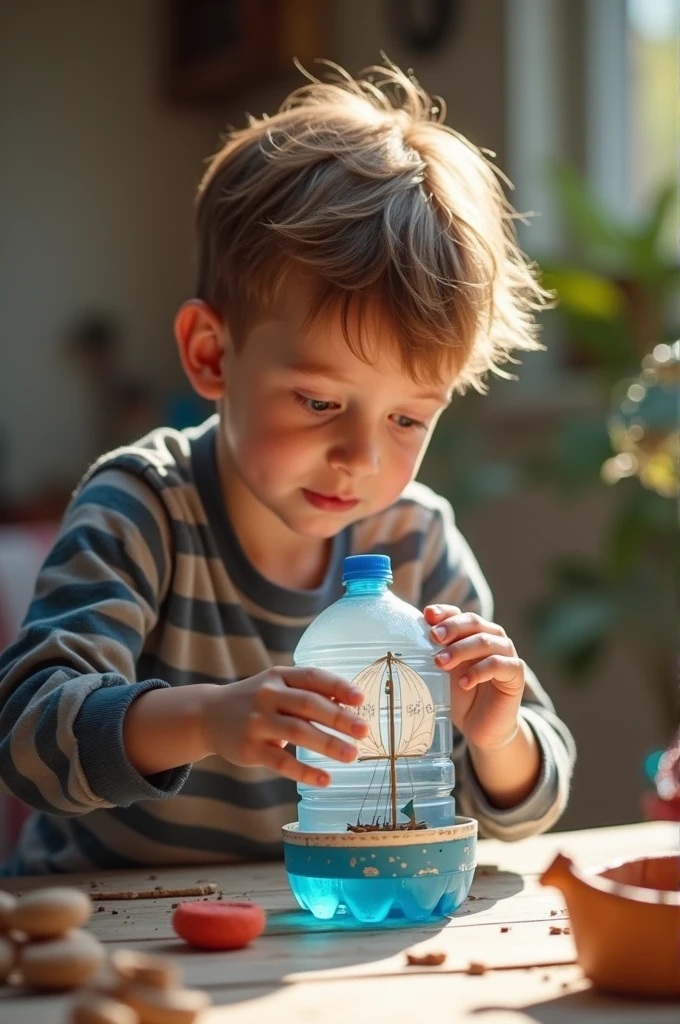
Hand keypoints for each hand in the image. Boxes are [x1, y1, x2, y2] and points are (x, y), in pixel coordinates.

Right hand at [200, 666, 368, 786]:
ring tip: (352, 755)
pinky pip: (281, 762)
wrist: (209, 715)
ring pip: (298, 732)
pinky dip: (305, 771)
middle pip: (309, 705)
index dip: (338, 686)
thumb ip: (310, 692)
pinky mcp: (250, 748)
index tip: (361, 699)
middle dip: (339, 718)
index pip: (313, 677)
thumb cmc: (257, 700)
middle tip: (364, 730)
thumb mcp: (278, 685)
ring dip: (328, 744)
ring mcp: (257, 722)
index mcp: (279, 676)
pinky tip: (325, 779)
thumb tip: (352, 704)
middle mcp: (268, 695)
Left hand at [424, 604, 525, 750]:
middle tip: (433, 638)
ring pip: (485, 641)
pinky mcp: (516, 673)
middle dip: (451, 627)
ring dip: (461, 649)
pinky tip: (464, 682)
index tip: (427, 616)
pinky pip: (499, 664)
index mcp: (473, 633)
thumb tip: (412, 635)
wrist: (482, 727)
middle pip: (473, 621)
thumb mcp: (444, 672)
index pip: (459, 613)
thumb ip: (435, 652)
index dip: (444, 612)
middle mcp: (492, 638)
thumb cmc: (461, 696)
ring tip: (441, 664)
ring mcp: (507, 653)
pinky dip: (479, 671)